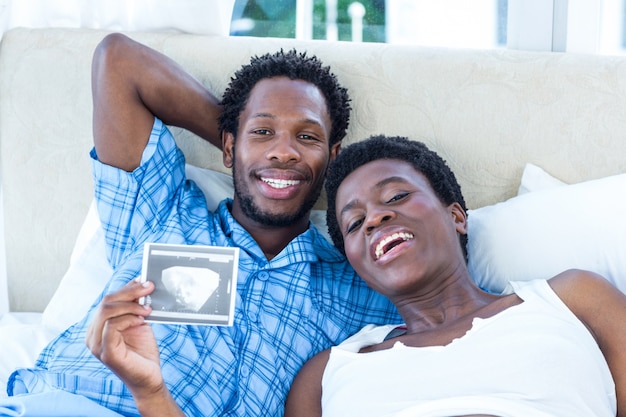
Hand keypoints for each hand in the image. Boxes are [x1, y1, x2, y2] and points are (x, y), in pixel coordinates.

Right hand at [86, 279, 161, 394]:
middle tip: (150, 288)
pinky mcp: (106, 353)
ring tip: (148, 309)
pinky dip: (128, 319)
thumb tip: (140, 282)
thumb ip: (135, 305)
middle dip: (130, 292)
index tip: (145, 281)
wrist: (149, 377)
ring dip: (131, 305)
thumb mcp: (138, 321)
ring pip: (107, 311)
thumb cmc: (143, 351)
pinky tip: (141, 321)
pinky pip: (112, 327)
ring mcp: (97, 345)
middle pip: (106, 302)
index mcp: (98, 326)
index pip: (108, 299)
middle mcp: (93, 335)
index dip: (127, 288)